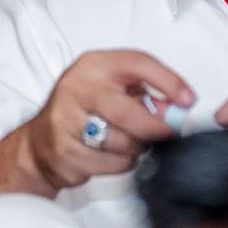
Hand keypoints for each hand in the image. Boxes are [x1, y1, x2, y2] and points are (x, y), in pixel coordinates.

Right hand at [16, 50, 194, 193]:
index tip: (188, 100)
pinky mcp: (66, 151)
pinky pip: (113, 163)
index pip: (138, 63)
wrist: (39, 144)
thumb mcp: (110, 91)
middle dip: (156, 127)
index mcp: (92, 65)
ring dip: (136, 148)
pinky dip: (122, 163)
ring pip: (124, 142)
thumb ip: (144, 95)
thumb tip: (177, 109)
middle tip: (168, 133)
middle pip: (129, 111)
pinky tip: (111, 155)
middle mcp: (76, 87)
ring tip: (128, 142)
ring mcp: (67, 120)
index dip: (169, 82)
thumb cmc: (82, 112)